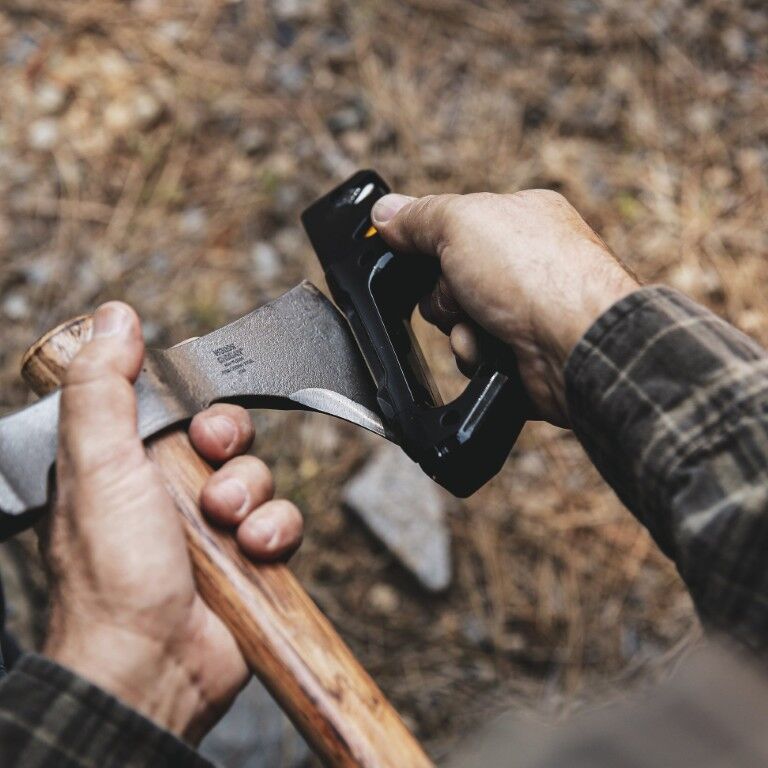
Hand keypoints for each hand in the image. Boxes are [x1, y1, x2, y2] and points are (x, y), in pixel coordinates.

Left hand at [41, 302, 302, 742]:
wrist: (152, 666)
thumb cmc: (111, 575)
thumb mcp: (98, 464)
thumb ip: (103, 389)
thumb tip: (112, 319)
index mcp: (127, 465)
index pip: (175, 408)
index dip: (195, 406)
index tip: (196, 421)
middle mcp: (169, 493)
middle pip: (227, 436)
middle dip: (229, 448)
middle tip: (212, 471)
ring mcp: (212, 527)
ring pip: (259, 476)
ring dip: (250, 496)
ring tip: (227, 526)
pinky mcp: (249, 557)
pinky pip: (283, 519)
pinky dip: (275, 530)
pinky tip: (253, 550)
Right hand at [372, 190, 638, 424]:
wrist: (576, 345)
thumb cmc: (536, 275)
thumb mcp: (462, 223)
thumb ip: (419, 216)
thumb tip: (385, 212)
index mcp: (519, 219)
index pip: (454, 226)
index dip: (428, 242)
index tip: (407, 251)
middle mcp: (525, 262)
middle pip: (450, 278)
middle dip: (445, 293)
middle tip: (461, 291)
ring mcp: (526, 309)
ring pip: (459, 321)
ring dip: (459, 328)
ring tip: (483, 326)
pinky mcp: (523, 351)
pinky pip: (475, 353)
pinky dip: (475, 354)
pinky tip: (494, 350)